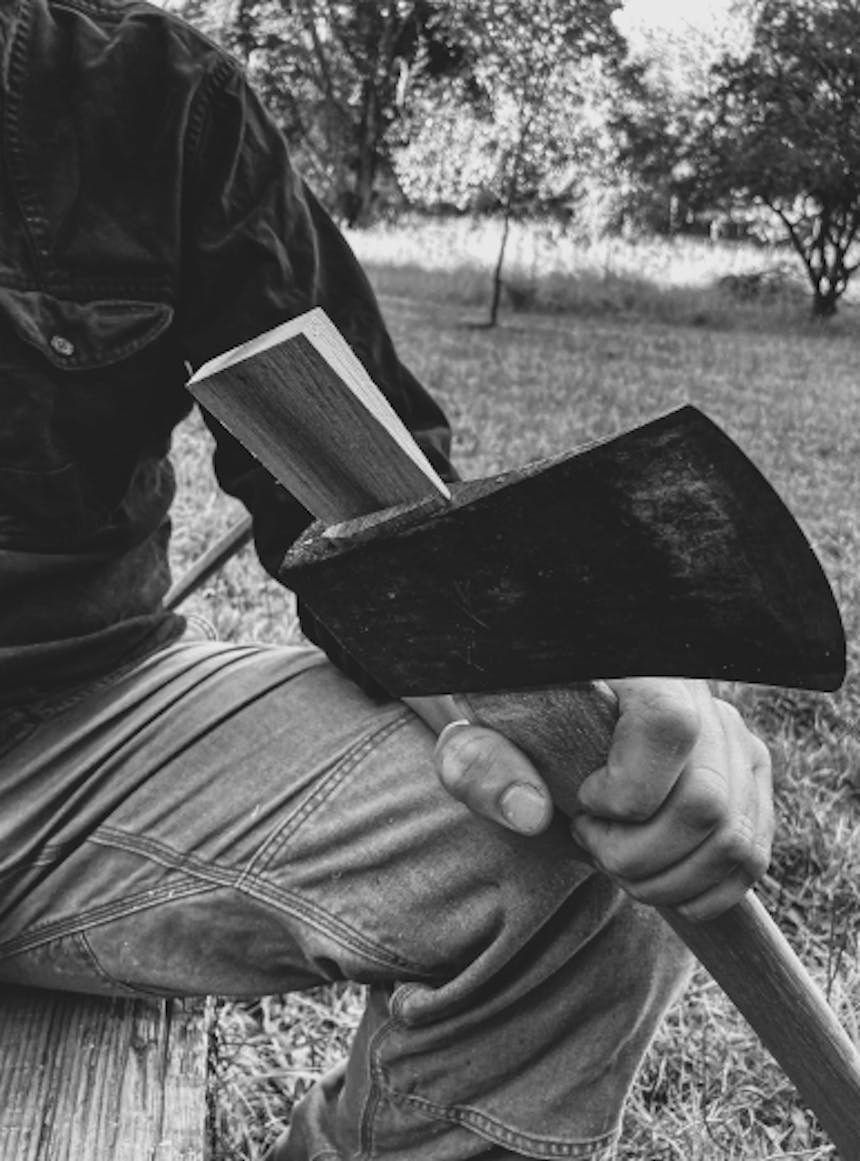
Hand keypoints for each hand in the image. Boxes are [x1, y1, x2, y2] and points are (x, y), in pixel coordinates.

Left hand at [432, 678, 772, 921]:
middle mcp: (696, 692)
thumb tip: (531, 812)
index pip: (668, 724)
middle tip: (591, 843)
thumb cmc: (505, 726)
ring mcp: (731, 734)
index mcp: (631, 666)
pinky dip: (701, 890)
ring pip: (734, 838)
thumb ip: (479, 766)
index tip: (582, 803)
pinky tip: (654, 877)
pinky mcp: (747, 774)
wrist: (542, 716)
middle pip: (706, 800)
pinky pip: (752, 855)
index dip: (628, 788)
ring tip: (618, 860)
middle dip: (639, 854)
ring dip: (667, 880)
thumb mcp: (471, 738)